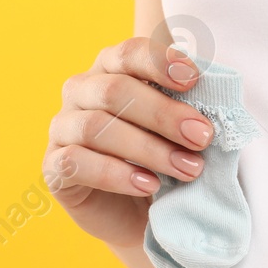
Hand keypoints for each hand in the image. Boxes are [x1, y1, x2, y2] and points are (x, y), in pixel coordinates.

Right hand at [43, 39, 216, 247]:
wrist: (142, 214)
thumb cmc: (166, 160)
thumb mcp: (183, 133)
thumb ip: (190, 111)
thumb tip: (213, 105)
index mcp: (111, 69)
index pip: (129, 53)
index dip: (160, 62)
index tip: (194, 80)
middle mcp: (81, 91)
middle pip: (115, 90)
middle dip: (164, 114)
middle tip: (203, 137)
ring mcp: (63, 128)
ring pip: (95, 127)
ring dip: (148, 149)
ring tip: (187, 169)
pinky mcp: (54, 167)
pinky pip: (75, 163)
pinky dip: (115, 173)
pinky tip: (147, 184)